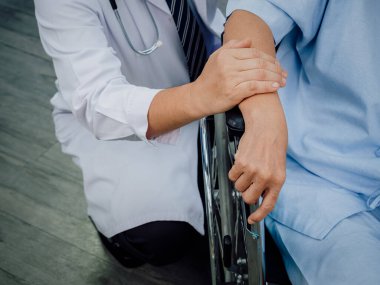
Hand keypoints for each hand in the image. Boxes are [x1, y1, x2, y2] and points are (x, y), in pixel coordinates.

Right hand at [191, 39, 285, 116]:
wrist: (199, 97)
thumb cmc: (209, 79)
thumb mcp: (216, 57)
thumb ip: (232, 46)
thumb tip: (249, 40)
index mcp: (226, 55)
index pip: (254, 53)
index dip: (269, 58)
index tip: (278, 65)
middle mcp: (229, 65)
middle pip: (259, 63)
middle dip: (275, 68)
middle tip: (284, 74)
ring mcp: (231, 79)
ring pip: (259, 74)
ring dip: (275, 78)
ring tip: (283, 81)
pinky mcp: (233, 92)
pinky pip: (255, 87)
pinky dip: (267, 86)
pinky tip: (275, 87)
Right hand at [228, 94, 286, 222]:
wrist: (266, 126)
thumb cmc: (273, 145)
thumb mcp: (278, 167)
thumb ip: (270, 183)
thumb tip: (258, 197)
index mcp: (278, 180)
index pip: (268, 204)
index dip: (259, 215)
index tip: (252, 220)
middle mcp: (266, 177)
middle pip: (248, 198)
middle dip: (246, 193)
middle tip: (248, 183)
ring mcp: (253, 170)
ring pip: (239, 187)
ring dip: (240, 180)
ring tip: (247, 167)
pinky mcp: (241, 163)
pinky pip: (232, 176)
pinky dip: (234, 171)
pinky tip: (242, 161)